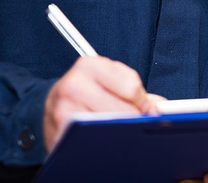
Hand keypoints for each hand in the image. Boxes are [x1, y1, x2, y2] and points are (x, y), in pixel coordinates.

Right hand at [43, 55, 161, 151]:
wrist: (48, 106)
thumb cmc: (83, 93)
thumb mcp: (106, 81)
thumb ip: (134, 90)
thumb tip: (159, 107)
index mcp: (90, 64)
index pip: (130, 85)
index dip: (142, 101)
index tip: (144, 109)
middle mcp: (74, 83)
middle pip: (122, 110)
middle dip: (133, 120)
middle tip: (132, 124)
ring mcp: (64, 108)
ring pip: (109, 127)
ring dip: (119, 133)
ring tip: (117, 131)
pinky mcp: (59, 132)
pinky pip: (93, 141)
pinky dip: (103, 143)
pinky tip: (103, 139)